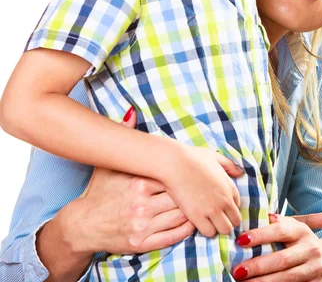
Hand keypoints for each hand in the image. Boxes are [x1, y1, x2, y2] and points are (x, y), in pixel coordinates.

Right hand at [51, 107, 194, 255]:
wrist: (81, 225)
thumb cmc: (98, 193)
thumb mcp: (108, 165)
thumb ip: (124, 139)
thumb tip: (132, 113)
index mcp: (137, 183)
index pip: (171, 177)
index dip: (186, 176)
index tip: (196, 172)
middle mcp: (141, 204)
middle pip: (179, 197)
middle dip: (193, 194)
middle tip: (205, 188)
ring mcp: (142, 225)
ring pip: (179, 217)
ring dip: (193, 211)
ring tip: (202, 204)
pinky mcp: (141, 243)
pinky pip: (171, 237)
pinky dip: (185, 230)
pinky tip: (192, 222)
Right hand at [161, 144, 243, 237]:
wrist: (175, 163)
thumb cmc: (193, 157)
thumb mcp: (215, 157)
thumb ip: (229, 165)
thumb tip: (240, 173)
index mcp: (230, 186)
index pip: (238, 206)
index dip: (229, 208)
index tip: (221, 207)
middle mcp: (225, 199)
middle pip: (235, 221)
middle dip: (227, 221)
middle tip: (215, 218)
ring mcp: (212, 209)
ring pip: (225, 230)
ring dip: (218, 227)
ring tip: (208, 221)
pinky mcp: (198, 217)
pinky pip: (209, 232)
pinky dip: (206, 230)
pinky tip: (198, 222)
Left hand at [232, 213, 321, 280]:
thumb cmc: (305, 241)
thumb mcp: (296, 228)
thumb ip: (280, 222)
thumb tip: (262, 215)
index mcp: (302, 231)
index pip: (279, 231)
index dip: (260, 235)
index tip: (241, 240)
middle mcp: (310, 249)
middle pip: (282, 259)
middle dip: (258, 266)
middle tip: (238, 271)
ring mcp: (314, 269)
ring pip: (287, 278)